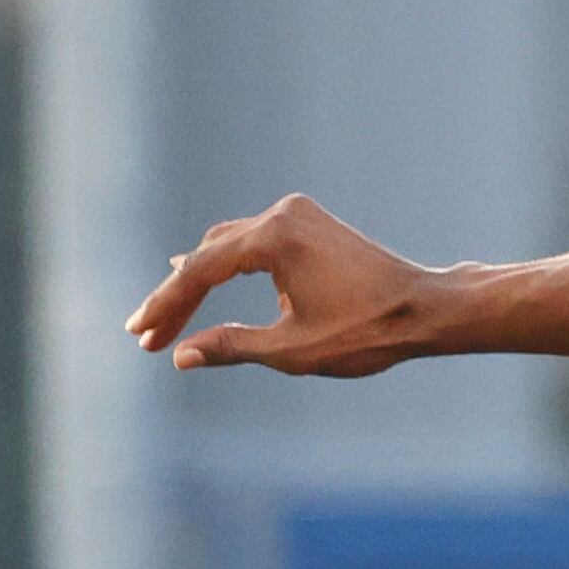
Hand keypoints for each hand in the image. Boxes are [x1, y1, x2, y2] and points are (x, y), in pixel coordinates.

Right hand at [130, 193, 433, 376]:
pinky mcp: (310, 223)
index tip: (140, 335)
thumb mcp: (292, 349)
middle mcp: (282, 214)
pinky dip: (229, 266)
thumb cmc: (367, 332)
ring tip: (168, 315)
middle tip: (147, 335)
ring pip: (230, 245)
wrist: (427, 309)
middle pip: (210, 255)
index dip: (165, 306)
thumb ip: (232, 347)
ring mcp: (298, 214)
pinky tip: (206, 280)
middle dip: (178, 297)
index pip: (200, 272)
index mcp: (274, 239)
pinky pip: (254, 242)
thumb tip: (182, 355)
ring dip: (201, 280)